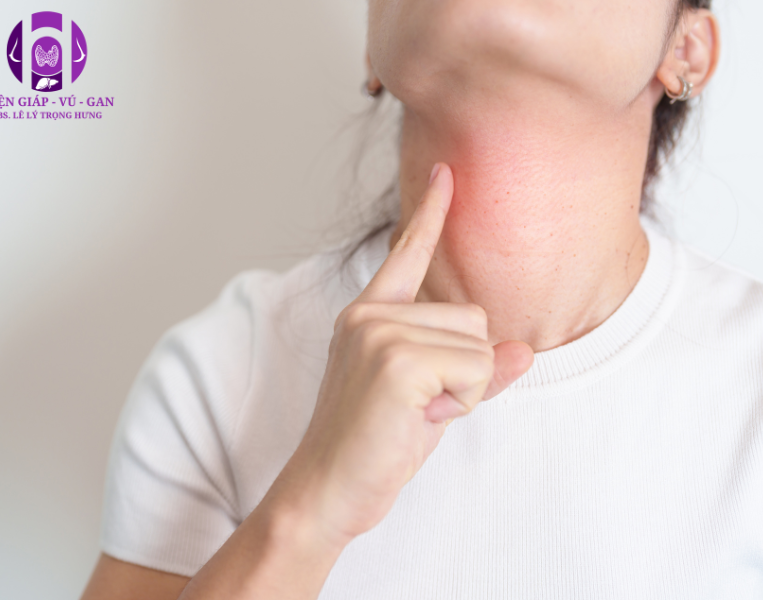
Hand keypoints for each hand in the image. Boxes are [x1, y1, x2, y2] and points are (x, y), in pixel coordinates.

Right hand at [275, 162, 533, 549]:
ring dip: (462, 389)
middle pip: (473, 317)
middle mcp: (370, 314)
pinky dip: (460, 404)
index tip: (447, 173)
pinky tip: (418, 419)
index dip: (432, 213)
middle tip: (417, 403)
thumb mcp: (425, 396)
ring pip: (479, 346)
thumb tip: (525, 350)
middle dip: (464, 368)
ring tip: (414, 412)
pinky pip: (475, 370)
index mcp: (369, 314)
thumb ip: (471, 366)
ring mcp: (380, 333)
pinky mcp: (397, 360)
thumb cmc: (372, 443)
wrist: (326, 490)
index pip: (407, 253)